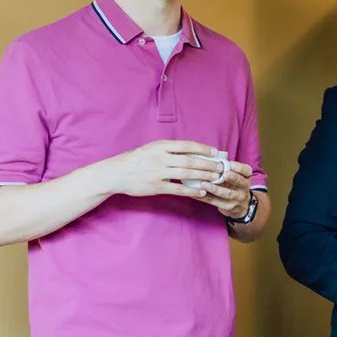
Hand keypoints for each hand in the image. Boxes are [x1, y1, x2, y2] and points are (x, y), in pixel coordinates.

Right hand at [111, 140, 226, 199]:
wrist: (116, 173)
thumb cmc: (136, 160)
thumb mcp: (151, 148)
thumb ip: (169, 150)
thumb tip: (191, 153)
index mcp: (161, 146)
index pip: (187, 145)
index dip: (203, 149)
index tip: (215, 152)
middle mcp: (161, 158)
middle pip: (190, 161)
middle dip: (208, 164)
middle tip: (220, 167)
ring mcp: (159, 173)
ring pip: (187, 174)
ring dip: (203, 176)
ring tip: (215, 178)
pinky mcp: (157, 187)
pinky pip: (178, 189)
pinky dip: (192, 191)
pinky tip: (202, 191)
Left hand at [199, 162, 254, 219]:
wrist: (242, 205)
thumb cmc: (235, 184)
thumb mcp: (237, 175)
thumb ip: (227, 168)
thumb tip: (210, 159)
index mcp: (246, 177)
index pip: (246, 170)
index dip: (238, 167)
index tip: (230, 163)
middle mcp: (244, 187)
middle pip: (239, 182)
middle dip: (232, 177)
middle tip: (223, 174)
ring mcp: (237, 198)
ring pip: (226, 193)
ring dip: (214, 188)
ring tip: (203, 184)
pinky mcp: (227, 207)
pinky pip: (214, 201)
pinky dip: (204, 197)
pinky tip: (195, 193)